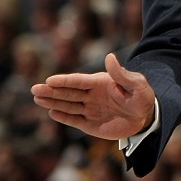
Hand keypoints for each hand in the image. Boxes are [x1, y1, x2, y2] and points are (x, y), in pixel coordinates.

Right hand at [31, 53, 155, 139]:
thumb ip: (121, 73)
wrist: (146, 117)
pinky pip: (75, 120)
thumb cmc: (142, 97)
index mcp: (100, 83)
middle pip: (68, 92)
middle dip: (51, 90)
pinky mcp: (91, 124)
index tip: (49, 79)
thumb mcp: (136, 84)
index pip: (79, 81)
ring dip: (53, 102)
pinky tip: (52, 112)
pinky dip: (64, 117)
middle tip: (34, 89)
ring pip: (68, 105)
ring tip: (37, 98)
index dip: (64, 80)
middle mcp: (92, 95)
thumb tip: (109, 57)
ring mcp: (90, 109)